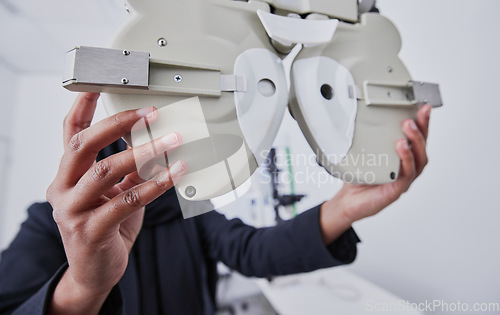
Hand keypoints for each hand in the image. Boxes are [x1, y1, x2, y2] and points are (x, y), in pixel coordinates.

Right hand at [46, 93, 185, 313]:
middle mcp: (62, 190)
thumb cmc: (105, 229)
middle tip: (149, 112)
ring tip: (172, 139)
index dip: (82, 108)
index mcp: (67, 176)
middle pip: (83, 145)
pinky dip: (155, 183)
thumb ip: (126, 170)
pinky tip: (175, 172)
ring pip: (106, 170)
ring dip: (144, 152)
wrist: (94, 272)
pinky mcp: (90, 231)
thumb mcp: (114, 194)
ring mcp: (72, 211)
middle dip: (117, 124)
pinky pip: (127, 201)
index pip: (70, 135)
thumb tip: (154, 143)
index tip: (97, 84)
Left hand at [320, 105, 431, 243]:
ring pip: (419, 160)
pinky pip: (407, 174)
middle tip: (415, 115)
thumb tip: (363, 114)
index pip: (416, 138)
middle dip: (422, 129)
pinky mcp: (397, 190)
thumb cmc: (360, 177)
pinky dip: (406, 160)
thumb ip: (369, 137)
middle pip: (422, 147)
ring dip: (415, 141)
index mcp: (402, 158)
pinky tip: (401, 147)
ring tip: (408, 126)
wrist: (348, 201)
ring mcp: (404, 179)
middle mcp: (407, 168)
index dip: (423, 123)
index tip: (423, 107)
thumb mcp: (364, 153)